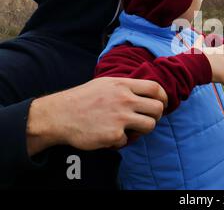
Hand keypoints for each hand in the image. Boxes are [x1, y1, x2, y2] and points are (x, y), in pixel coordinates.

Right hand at [26, 77, 167, 155]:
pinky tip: (109, 135)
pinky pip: (128, 140)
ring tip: (132, 129)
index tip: (162, 104)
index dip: (163, 97)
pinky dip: (120, 140)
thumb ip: (125, 87)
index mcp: (123, 85)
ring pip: (149, 125)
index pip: (155, 88)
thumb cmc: (82, 99)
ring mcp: (120, 117)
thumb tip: (146, 92)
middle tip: (148, 119)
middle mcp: (124, 100)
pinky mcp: (114, 134)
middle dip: (157, 116)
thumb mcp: (105, 83)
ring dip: (143, 129)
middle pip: (157, 108)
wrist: (59, 115)